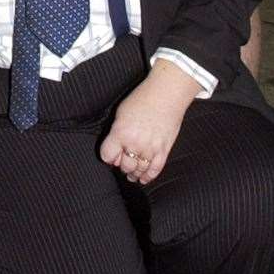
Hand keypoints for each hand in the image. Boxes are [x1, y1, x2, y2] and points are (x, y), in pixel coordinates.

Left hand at [99, 63, 198, 184]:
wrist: (165, 94)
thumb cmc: (141, 99)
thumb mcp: (120, 113)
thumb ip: (116, 133)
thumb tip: (116, 150)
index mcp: (120, 133)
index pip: (107, 156)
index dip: (107, 157)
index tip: (110, 156)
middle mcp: (134, 144)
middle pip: (124, 165)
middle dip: (122, 166)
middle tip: (122, 164)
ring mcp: (150, 149)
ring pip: (139, 170)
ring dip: (134, 174)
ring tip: (131, 175)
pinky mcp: (164, 151)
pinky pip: (155, 170)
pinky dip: (148, 177)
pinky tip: (144, 178)